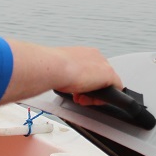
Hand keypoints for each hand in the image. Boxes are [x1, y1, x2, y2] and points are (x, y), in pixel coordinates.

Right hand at [0, 40, 122, 104]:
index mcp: (81, 53)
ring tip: (82, 99)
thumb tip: (39, 74)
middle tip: (78, 97)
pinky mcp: (109, 76)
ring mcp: (102, 65)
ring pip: (107, 84)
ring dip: (95, 95)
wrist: (51, 67)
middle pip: (100, 77)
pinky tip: (96, 102)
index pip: (89, 69)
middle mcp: (94, 56)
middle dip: (90, 89)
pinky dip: (107, 99)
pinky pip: (116, 89)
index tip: (75, 89)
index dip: (84, 83)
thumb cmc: (47, 66)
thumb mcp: (52, 68)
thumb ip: (54, 72)